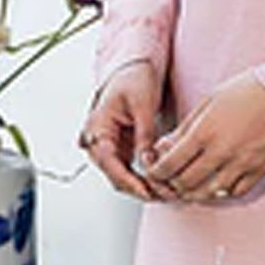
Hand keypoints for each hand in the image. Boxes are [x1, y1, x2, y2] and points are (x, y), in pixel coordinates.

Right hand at [77, 61, 176, 201]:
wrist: (133, 70)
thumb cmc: (133, 79)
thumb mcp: (143, 105)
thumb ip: (144, 134)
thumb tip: (148, 161)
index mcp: (97, 127)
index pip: (107, 161)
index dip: (127, 179)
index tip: (145, 190)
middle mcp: (98, 141)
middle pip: (114, 175)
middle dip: (138, 188)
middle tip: (163, 194)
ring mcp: (110, 148)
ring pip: (122, 177)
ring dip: (143, 186)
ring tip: (167, 192)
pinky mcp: (121, 150)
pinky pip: (130, 171)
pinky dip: (145, 178)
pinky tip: (163, 183)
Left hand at [142, 70, 264, 201]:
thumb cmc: (245, 91)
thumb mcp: (208, 103)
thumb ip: (184, 129)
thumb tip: (163, 148)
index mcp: (205, 132)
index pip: (170, 164)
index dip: (155, 172)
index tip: (153, 171)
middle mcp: (221, 152)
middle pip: (185, 183)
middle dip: (170, 184)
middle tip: (168, 179)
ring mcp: (241, 164)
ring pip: (207, 193)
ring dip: (193, 191)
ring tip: (188, 184)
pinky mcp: (258, 170)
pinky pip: (233, 192)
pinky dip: (219, 191)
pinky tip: (214, 183)